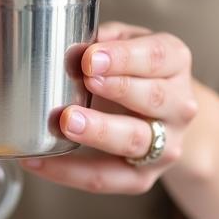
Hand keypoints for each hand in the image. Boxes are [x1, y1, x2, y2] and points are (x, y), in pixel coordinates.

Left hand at [22, 22, 198, 192]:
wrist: (164, 118)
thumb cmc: (136, 73)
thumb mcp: (127, 44)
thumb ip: (104, 40)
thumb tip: (72, 47)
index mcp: (176, 63)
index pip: (156, 57)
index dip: (124, 57)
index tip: (90, 58)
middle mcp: (179, 106)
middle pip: (152, 98)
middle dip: (117, 90)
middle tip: (84, 82)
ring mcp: (166, 145)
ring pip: (133, 140)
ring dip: (99, 131)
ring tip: (65, 122)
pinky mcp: (142, 178)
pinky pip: (105, 178)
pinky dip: (69, 171)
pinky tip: (39, 161)